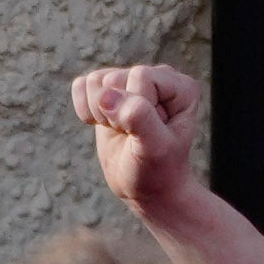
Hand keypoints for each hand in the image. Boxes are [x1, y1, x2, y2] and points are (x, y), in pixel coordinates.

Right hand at [74, 61, 208, 216]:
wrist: (145, 187)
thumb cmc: (157, 169)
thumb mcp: (154, 147)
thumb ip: (137, 117)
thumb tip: (106, 95)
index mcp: (181, 87)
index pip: (140, 76)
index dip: (133, 108)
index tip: (143, 134)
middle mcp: (159, 78)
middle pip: (114, 78)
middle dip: (113, 112)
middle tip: (130, 135)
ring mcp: (133, 83)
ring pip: (96, 80)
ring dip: (99, 112)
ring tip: (120, 130)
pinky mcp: (111, 91)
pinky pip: (82, 85)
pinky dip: (84, 109)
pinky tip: (102, 125)